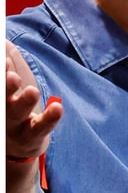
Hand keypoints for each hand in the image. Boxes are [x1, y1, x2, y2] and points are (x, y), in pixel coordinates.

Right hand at [7, 40, 61, 160]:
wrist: (15, 150)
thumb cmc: (11, 109)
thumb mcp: (8, 90)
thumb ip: (7, 67)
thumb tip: (5, 42)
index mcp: (0, 98)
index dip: (2, 73)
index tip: (6, 61)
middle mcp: (1, 112)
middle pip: (2, 99)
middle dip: (5, 87)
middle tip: (11, 76)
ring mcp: (14, 126)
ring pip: (17, 114)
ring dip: (23, 102)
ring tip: (32, 91)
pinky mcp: (32, 136)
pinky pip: (40, 128)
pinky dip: (49, 118)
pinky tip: (57, 107)